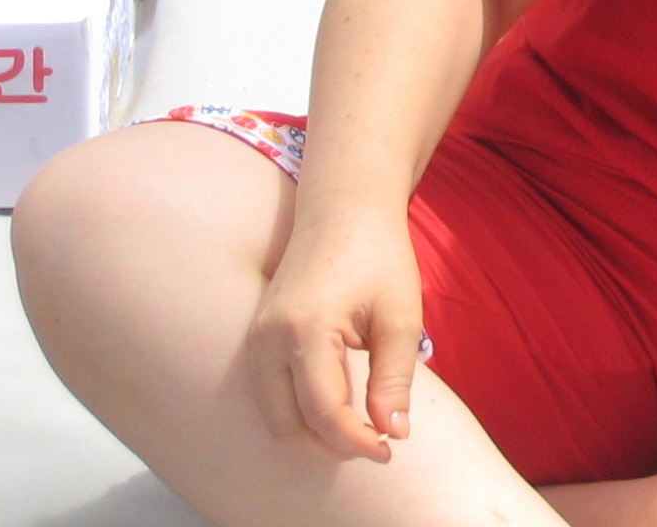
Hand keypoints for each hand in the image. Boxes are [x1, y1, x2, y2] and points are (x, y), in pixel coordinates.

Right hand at [251, 205, 425, 463]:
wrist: (345, 208)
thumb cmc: (379, 255)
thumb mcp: (400, 316)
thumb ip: (394, 378)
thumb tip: (393, 432)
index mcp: (306, 329)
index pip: (323, 411)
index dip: (356, 441)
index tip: (389, 448)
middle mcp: (269, 338)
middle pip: (288, 425)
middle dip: (331, 444)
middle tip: (377, 441)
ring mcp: (256, 338)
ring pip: (273, 415)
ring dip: (313, 432)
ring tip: (360, 427)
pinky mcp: (256, 338)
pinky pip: (269, 394)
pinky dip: (298, 412)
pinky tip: (338, 406)